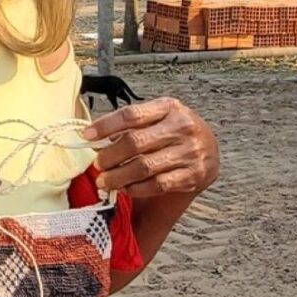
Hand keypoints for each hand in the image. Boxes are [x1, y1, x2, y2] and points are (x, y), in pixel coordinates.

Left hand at [83, 96, 218, 198]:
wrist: (209, 150)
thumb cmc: (173, 133)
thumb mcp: (157, 118)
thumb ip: (130, 126)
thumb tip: (95, 141)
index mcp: (169, 107)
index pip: (131, 114)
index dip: (105, 126)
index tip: (87, 136)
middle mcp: (182, 127)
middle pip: (135, 142)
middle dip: (109, 156)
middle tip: (97, 164)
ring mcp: (190, 152)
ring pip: (144, 167)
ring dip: (118, 177)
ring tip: (104, 181)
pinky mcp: (193, 175)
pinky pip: (157, 185)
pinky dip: (136, 188)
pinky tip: (125, 188)